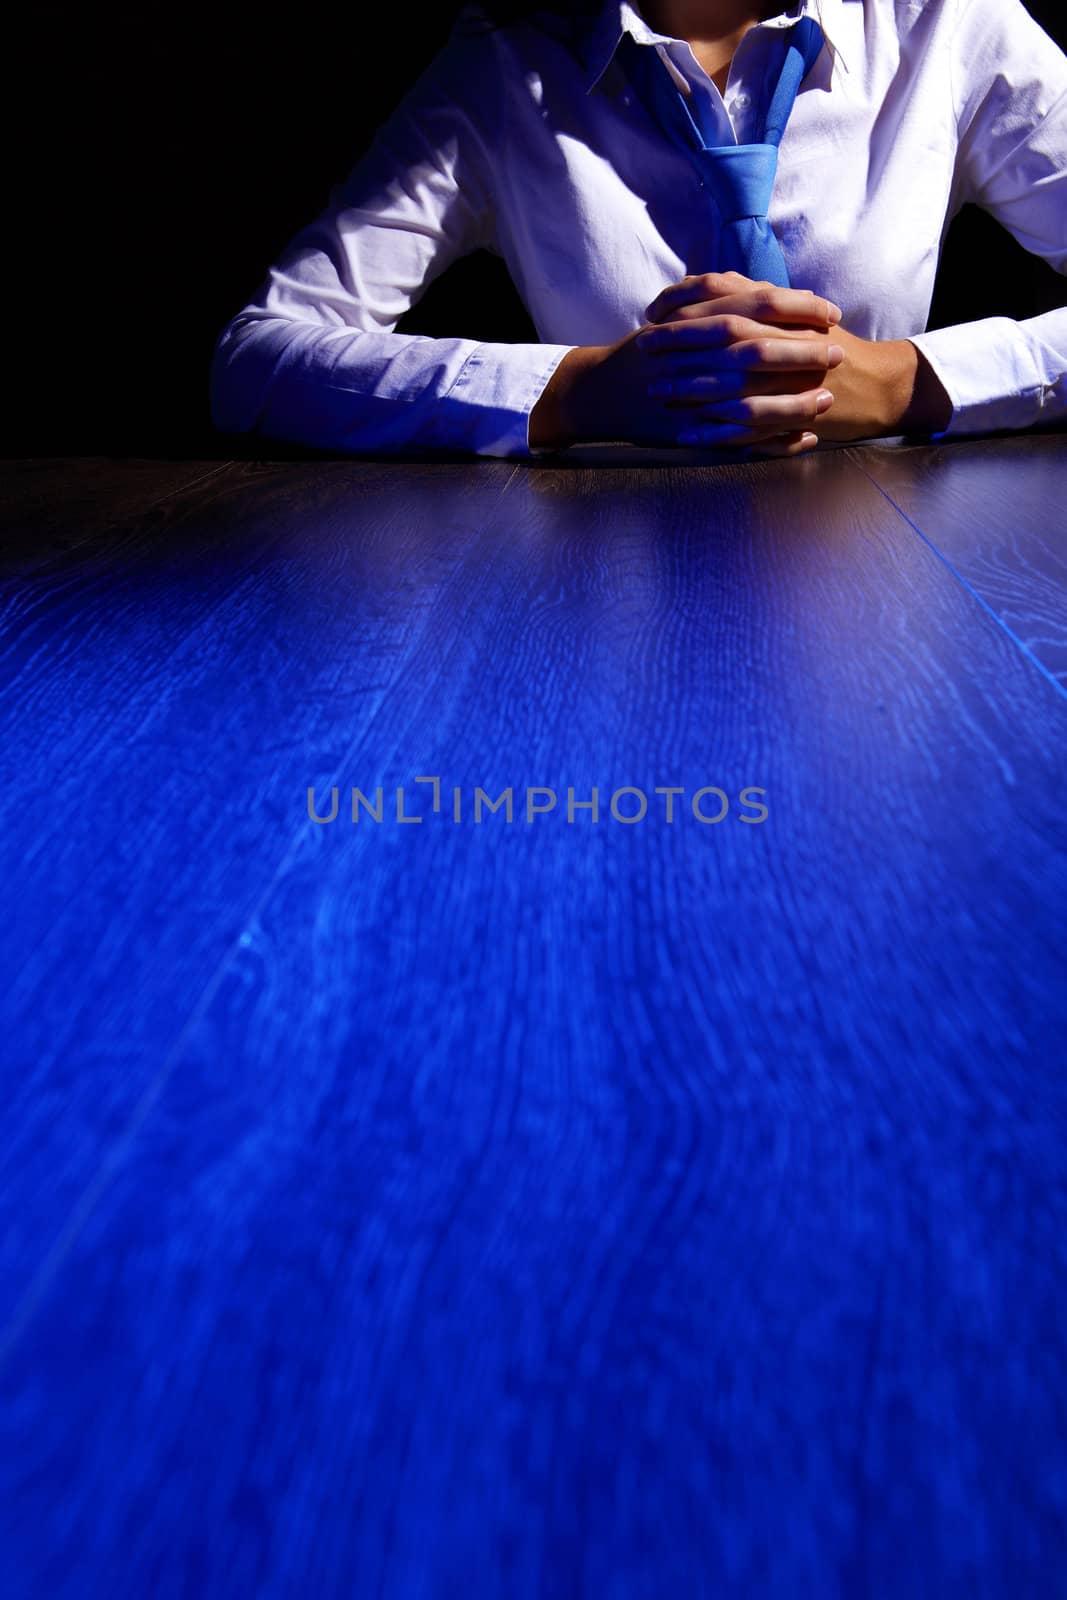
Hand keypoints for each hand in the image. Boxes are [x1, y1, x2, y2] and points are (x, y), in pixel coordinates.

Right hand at [529, 274, 844, 452]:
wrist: (597, 392)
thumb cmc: (645, 353)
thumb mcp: (678, 315)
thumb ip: (719, 301)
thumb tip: (768, 291)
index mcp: (696, 320)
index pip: (756, 304)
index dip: (798, 307)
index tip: (830, 312)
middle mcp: (693, 356)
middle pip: (757, 349)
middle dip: (801, 353)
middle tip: (838, 355)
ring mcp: (690, 397)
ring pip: (750, 398)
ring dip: (793, 402)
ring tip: (826, 404)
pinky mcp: (689, 432)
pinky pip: (738, 440)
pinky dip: (772, 442)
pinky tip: (802, 441)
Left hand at [644, 271, 952, 443]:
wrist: (877, 384)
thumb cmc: (827, 346)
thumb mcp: (792, 312)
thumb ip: (751, 296)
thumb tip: (702, 283)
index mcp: (782, 312)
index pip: (727, 299)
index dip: (684, 305)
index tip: (651, 314)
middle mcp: (784, 340)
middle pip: (723, 337)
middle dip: (678, 344)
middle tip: (645, 350)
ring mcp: (788, 380)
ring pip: (731, 382)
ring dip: (689, 388)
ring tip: (658, 394)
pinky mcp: (791, 416)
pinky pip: (747, 426)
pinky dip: (714, 432)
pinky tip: (686, 435)